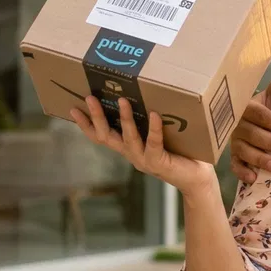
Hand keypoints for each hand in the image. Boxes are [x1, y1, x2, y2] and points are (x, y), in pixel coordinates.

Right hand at [72, 97, 217, 199]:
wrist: (197, 179)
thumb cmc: (180, 152)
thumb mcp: (160, 135)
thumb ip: (151, 121)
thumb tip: (148, 91)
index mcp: (128, 148)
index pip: (100, 136)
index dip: (85, 124)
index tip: (73, 108)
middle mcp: (132, 154)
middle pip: (106, 136)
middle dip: (97, 117)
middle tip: (89, 97)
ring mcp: (144, 160)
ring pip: (128, 138)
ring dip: (125, 118)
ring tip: (123, 100)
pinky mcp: (159, 162)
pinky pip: (154, 143)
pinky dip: (153, 129)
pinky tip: (153, 115)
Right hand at [228, 76, 270, 182]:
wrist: (255, 121)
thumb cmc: (268, 108)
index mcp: (248, 107)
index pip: (260, 115)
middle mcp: (238, 125)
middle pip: (254, 134)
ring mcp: (235, 142)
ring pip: (244, 151)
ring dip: (259, 159)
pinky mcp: (234, 157)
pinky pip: (234, 165)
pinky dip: (242, 172)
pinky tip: (253, 178)